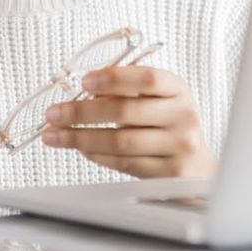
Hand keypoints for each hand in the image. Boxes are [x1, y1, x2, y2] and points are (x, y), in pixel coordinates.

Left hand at [42, 66, 218, 177]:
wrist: (197, 164)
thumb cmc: (168, 124)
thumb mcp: (158, 98)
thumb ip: (127, 90)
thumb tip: (83, 90)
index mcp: (178, 89)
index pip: (146, 78)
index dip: (113, 78)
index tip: (84, 81)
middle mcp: (182, 115)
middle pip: (125, 111)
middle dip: (82, 112)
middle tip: (54, 113)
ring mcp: (178, 145)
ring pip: (120, 141)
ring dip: (80, 138)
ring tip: (55, 134)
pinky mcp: (168, 172)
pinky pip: (123, 163)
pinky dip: (96, 155)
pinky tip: (81, 149)